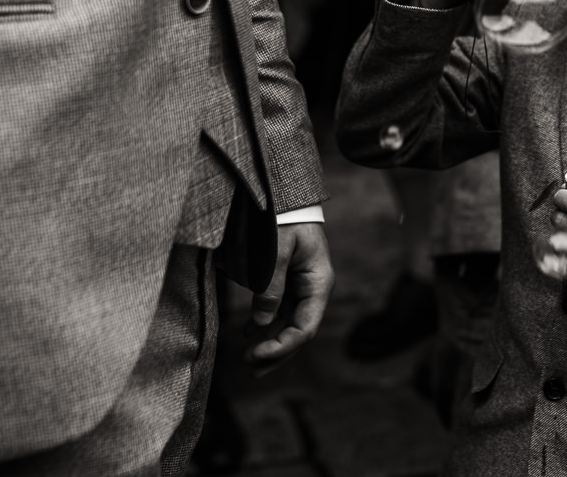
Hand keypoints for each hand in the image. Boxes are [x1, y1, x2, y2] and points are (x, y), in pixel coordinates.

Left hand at [246, 222, 332, 371]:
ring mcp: (304, 285)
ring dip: (271, 342)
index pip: (304, 327)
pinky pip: (281, 309)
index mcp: (319, 282)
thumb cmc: (285, 218)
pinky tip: (248, 334)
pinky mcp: (291, 280)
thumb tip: (260, 324)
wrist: (289, 196)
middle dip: (277, 353)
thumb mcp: (276, 250)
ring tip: (249, 360)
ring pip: (290, 323)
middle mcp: (315, 288)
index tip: (255, 355)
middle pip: (299, 331)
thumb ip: (270, 287)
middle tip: (251, 370)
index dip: (281, 346)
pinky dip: (265, 324)